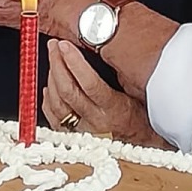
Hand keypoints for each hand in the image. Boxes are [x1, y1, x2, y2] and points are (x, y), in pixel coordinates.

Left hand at [43, 39, 170, 148]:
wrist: (144, 145)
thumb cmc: (143, 116)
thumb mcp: (137, 92)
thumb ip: (122, 74)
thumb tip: (107, 47)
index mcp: (115, 110)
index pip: (89, 83)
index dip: (74, 62)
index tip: (65, 45)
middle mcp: (96, 122)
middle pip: (68, 91)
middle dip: (57, 64)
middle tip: (54, 47)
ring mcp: (83, 132)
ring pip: (57, 105)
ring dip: (51, 79)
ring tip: (53, 61)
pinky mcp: (74, 139)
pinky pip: (54, 120)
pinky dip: (48, 101)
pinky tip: (49, 87)